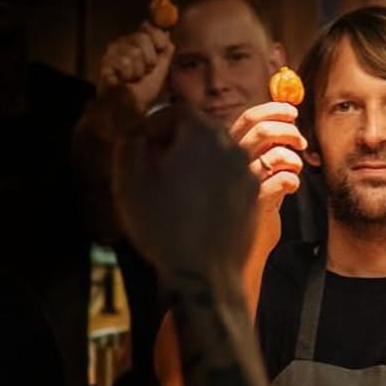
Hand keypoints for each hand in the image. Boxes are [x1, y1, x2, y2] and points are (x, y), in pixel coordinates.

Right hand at [97, 21, 173, 110]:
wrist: (129, 108)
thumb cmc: (143, 91)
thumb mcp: (160, 71)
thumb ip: (165, 52)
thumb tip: (168, 34)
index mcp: (137, 43)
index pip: (149, 28)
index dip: (157, 38)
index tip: (160, 49)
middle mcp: (123, 43)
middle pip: (142, 38)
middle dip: (149, 60)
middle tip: (144, 72)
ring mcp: (112, 51)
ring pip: (133, 52)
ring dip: (138, 71)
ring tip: (132, 79)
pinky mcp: (105, 61)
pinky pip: (123, 62)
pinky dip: (127, 75)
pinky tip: (123, 80)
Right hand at [114, 101, 257, 283]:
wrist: (204, 273)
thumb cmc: (163, 227)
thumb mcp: (130, 183)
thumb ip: (129, 145)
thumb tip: (135, 131)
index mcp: (201, 135)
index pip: (180, 112)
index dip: (158, 123)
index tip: (146, 141)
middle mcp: (231, 147)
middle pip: (205, 129)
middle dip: (182, 139)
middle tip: (161, 161)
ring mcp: (247, 173)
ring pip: (222, 152)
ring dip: (202, 160)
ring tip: (182, 182)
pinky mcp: (256, 197)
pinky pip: (234, 176)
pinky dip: (218, 180)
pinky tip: (200, 201)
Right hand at [229, 101, 306, 258]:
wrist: (237, 246)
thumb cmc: (246, 206)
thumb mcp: (252, 170)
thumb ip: (263, 146)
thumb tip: (286, 117)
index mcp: (226, 150)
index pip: (248, 118)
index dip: (274, 110)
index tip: (292, 112)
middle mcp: (230, 163)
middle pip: (262, 131)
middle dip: (289, 130)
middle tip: (300, 141)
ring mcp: (241, 184)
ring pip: (275, 155)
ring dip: (293, 158)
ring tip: (295, 168)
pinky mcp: (256, 204)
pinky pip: (282, 180)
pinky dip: (292, 180)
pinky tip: (290, 187)